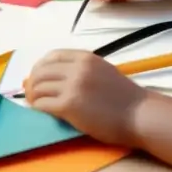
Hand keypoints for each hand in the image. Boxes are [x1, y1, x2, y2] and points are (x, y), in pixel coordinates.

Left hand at [23, 49, 147, 145]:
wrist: (139, 115)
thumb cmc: (124, 98)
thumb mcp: (102, 72)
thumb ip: (79, 71)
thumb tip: (52, 77)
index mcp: (85, 57)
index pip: (52, 56)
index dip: (41, 67)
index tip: (39, 77)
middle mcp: (76, 68)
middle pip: (41, 71)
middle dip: (32, 83)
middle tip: (32, 94)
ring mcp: (72, 86)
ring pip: (38, 87)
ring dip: (33, 96)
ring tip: (35, 104)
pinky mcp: (69, 106)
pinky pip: (43, 104)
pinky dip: (38, 107)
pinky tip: (42, 111)